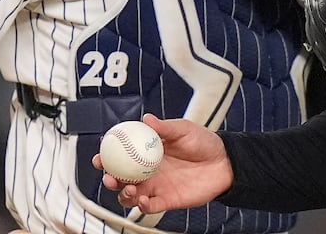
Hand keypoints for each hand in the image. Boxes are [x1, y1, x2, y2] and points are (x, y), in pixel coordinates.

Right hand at [94, 114, 231, 213]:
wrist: (224, 162)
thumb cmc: (204, 142)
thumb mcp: (184, 129)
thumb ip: (165, 127)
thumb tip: (146, 119)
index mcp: (147, 153)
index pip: (122, 155)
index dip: (108, 156)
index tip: (100, 155)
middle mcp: (148, 171)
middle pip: (120, 178)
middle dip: (109, 178)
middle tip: (109, 176)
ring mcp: (156, 187)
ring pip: (130, 195)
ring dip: (123, 194)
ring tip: (129, 188)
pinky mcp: (166, 201)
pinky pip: (149, 207)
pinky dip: (142, 206)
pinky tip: (143, 200)